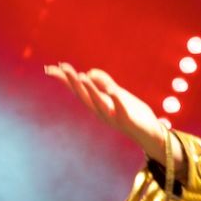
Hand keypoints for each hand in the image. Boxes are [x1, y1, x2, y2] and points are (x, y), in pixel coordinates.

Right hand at [45, 63, 168, 159]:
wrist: (151, 133)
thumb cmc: (132, 113)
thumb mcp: (117, 94)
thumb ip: (104, 83)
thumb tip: (88, 72)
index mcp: (98, 103)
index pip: (77, 90)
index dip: (64, 80)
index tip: (49, 68)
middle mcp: (101, 111)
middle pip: (83, 96)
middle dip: (73, 82)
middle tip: (63, 67)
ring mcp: (113, 117)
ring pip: (98, 103)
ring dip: (90, 90)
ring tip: (82, 76)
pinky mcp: (128, 121)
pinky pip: (121, 111)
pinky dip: (117, 102)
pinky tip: (113, 91)